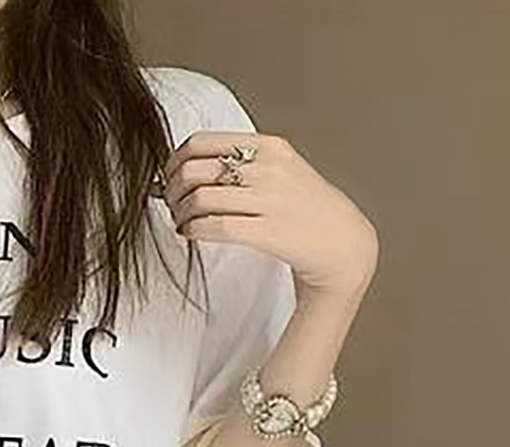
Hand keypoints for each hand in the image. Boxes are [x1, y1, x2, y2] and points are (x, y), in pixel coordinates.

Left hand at [161, 129, 377, 306]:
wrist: (340, 241)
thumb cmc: (304, 207)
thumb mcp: (281, 168)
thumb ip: (244, 162)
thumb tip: (190, 167)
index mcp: (268, 146)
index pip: (202, 142)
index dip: (175, 160)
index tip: (169, 176)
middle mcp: (268, 168)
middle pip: (194, 170)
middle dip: (171, 189)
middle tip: (171, 203)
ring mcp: (269, 200)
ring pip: (200, 199)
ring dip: (179, 213)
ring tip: (181, 221)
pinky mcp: (266, 232)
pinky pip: (214, 227)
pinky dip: (192, 230)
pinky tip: (190, 233)